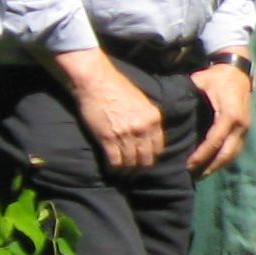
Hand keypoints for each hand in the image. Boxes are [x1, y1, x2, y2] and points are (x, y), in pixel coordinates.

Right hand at [54, 48, 166, 171]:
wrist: (97, 82)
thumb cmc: (118, 87)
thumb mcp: (142, 102)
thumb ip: (148, 119)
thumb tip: (148, 136)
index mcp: (154, 119)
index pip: (159, 147)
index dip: (151, 156)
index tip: (145, 160)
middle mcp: (143, 128)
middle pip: (146, 158)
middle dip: (140, 167)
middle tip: (134, 170)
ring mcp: (126, 134)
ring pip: (130, 163)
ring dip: (126, 170)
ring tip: (122, 172)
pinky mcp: (108, 138)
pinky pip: (115, 162)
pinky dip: (114, 168)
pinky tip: (111, 169)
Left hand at [188, 61, 253, 175]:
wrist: (237, 71)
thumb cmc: (216, 77)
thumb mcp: (199, 83)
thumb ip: (186, 97)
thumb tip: (166, 112)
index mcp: (230, 115)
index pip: (214, 141)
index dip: (201, 155)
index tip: (187, 164)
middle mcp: (241, 125)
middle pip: (226, 154)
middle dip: (210, 166)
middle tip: (192, 175)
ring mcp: (246, 129)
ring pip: (233, 155)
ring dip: (217, 166)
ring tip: (200, 174)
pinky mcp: (246, 131)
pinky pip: (236, 150)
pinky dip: (224, 160)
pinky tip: (211, 165)